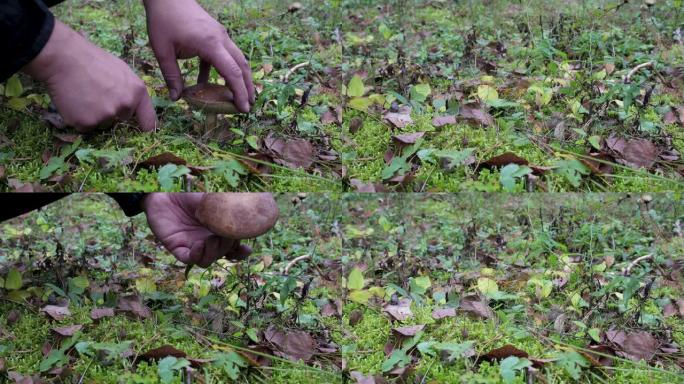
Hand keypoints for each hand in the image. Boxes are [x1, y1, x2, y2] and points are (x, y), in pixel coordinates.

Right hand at [22, 21, 156, 131]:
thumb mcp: (122, 70)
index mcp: (138, 93)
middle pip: (121, 119)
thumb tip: (134, 106)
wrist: (63, 57)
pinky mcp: (86, 123)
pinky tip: (74, 102)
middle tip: (96, 94)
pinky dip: (79, 118)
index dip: (145, 128)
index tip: (144, 133)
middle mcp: (125, 106)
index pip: (149, 121)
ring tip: (83, 94)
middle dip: (112, 112)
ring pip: (102, 123)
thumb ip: (131, 90)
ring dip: (94, 115)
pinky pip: (85, 126)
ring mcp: (106, 116)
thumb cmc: (93, 60)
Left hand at [143, 0, 254, 111]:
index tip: (244, 109)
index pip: (232, 72)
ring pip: (238, 59)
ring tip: (240, 96)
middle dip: (248, 88)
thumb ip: (171, 76)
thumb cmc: (163, 21)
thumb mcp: (162, 51)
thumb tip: (176, 99)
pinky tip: (211, 83)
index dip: (240, 92)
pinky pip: (225, 55)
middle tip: (249, 106)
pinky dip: (223, 69)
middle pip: (242, 66)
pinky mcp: (215, 34)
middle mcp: (221, 39)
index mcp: (210, 44)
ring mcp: (220, 35)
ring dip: (241, 78)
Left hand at [143, 193, 251, 266]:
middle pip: (221, 255)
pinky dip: (196, 255)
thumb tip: (248, 217)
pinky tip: (199, 245)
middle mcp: (206, 242)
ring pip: (206, 261)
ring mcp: (192, 246)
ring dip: (212, 253)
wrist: (166, 191)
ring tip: (211, 239)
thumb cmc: (190, 194)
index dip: (241, 252)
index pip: (233, 248)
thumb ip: (229, 211)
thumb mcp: (214, 201)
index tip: (247, 248)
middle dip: (226, 248)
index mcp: (218, 233)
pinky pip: (188, 259)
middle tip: (225, 235)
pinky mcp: (177, 247)